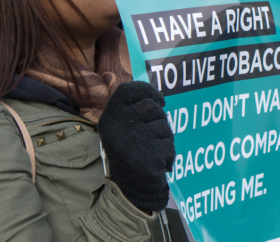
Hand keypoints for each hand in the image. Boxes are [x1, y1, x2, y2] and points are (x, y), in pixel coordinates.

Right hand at [98, 82, 174, 212]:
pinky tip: (158, 164)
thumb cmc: (129, 153)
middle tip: (155, 134)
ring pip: (164, 127)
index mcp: (110, 117)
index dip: (146, 90)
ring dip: (165, 139)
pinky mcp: (148, 157)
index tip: (160, 100)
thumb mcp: (121, 129)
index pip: (127, 89)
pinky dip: (169, 156)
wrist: (129, 190)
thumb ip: (133, 111)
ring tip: (154, 151)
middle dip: (160, 118)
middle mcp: (118, 126)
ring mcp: (133, 141)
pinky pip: (169, 146)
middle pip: (151, 107)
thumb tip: (157, 97)